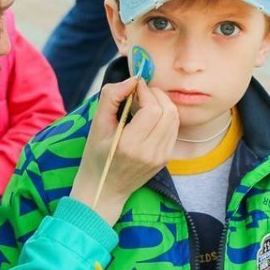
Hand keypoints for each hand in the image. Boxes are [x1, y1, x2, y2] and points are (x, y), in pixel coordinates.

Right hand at [71, 78, 178, 225]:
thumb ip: (111, 98)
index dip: (146, 91)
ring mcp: (160, 157)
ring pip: (173, 118)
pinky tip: (151, 118)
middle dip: (155, 94)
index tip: (134, 86)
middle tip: (140, 93)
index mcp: (129, 144)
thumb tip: (131, 80)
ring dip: (162, 103)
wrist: (105, 189)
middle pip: (167, 111)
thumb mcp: (96, 126)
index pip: (152, 109)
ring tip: (145, 103)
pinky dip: (165, 116)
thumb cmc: (96, 157)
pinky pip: (173, 129)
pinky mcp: (165, 158)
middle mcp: (148, 152)